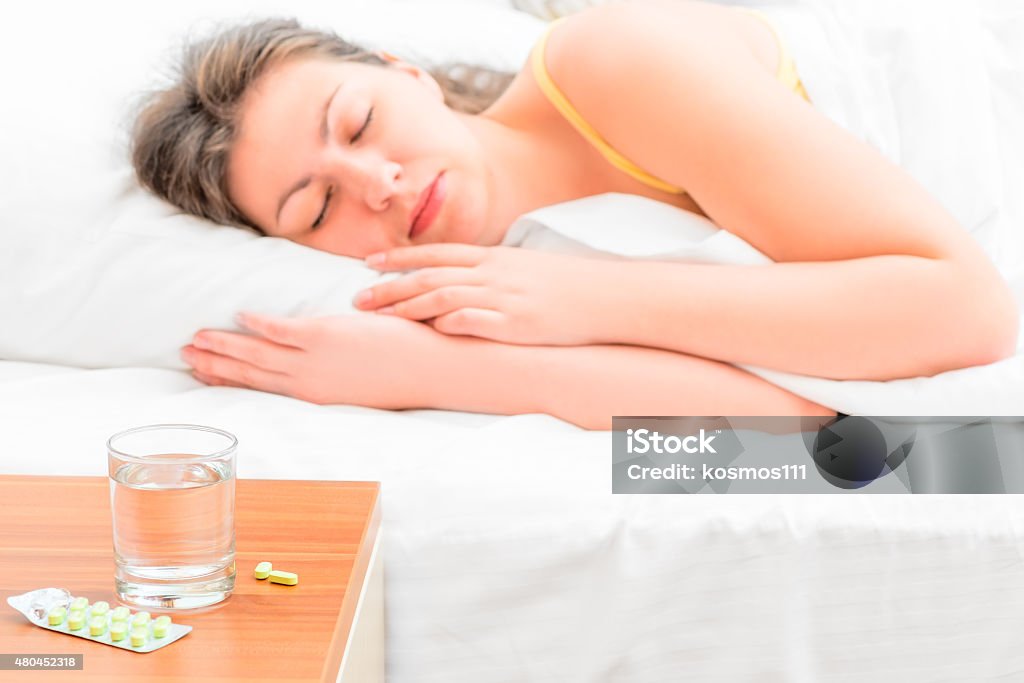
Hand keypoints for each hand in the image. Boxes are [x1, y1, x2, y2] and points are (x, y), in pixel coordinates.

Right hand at [181, 312, 439, 408]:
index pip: (265, 388)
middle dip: (215, 366)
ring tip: (195, 341)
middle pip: (250, 374)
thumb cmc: (404, 374)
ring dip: (224, 347)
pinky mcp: (324, 337)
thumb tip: (326, 360)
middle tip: (185, 359)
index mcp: (316, 395)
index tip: (207, 377)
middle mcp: (308, 384)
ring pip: (257, 354)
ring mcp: (313, 361)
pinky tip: (239, 316)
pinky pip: (281, 330)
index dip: (232, 381)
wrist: (429, 370)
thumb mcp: (361, 381)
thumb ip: (336, 372)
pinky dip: (258, 324)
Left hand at [354, 244, 608, 344]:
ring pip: (445, 297)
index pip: (435, 254)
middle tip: (357, 299)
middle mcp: (493, 274)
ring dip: (408, 307)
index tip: (367, 263)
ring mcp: (504, 299)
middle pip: (430, 277)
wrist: (607, 295)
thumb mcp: (524, 269)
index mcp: (493, 258)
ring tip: (379, 317)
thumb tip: (462, 279)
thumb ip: (491, 272)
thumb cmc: (567, 285)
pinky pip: (478, 321)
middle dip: (389, 287)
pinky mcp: (519, 324)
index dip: (398, 258)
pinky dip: (451, 323)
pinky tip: (430, 330)